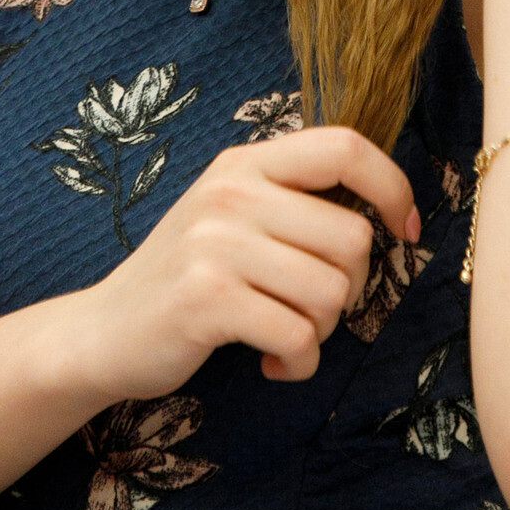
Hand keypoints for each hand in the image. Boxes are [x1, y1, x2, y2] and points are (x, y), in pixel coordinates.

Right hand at [78, 127, 418, 400]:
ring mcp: (216, 243)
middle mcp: (231, 191)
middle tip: (312, 308)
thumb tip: (385, 212)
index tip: (404, 229)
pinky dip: (298, 362)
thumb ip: (294, 202)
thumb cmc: (190, 276)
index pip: (344, 147)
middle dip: (350, 289)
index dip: (391, 185)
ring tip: (284, 334)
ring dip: (321, 331)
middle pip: (352, 238)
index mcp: (245, 162)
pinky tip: (270, 361)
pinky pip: (299, 336)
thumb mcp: (235, 216)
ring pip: (331, 292)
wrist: (105, 330)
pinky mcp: (207, 299)